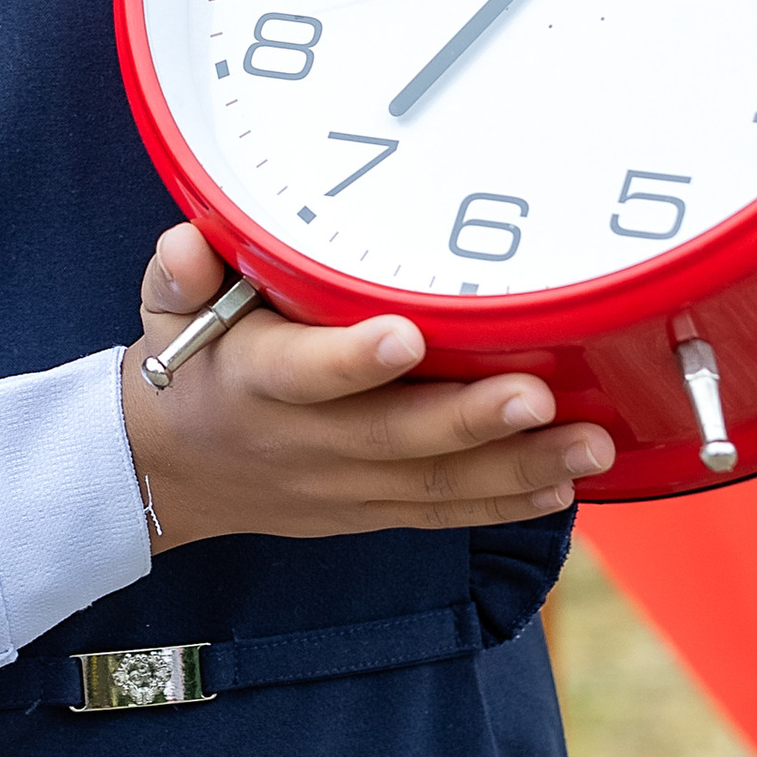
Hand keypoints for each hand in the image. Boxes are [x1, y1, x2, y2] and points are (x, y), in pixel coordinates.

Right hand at [126, 224, 612, 550]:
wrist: (168, 471)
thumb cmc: (185, 365)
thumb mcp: (165, 312)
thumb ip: (179, 274)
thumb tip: (187, 245)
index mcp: (256, 381)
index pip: (303, 373)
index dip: (352, 360)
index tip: (406, 335)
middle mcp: (307, 441)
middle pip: (395, 435)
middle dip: (472, 419)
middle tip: (539, 396)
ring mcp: (346, 484)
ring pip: (438, 482)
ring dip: (519, 466)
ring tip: (591, 445)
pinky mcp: (374, 508)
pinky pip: (445, 511)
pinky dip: (506, 503)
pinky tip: (565, 486)